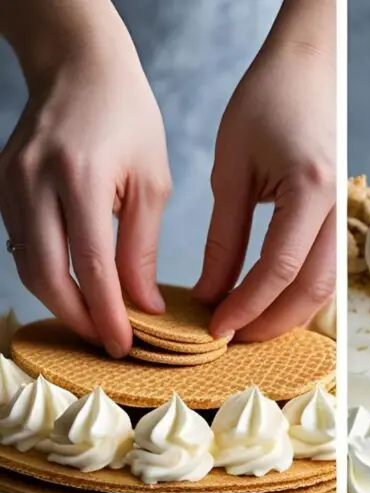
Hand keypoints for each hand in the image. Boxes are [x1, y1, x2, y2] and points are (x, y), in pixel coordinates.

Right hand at [0, 9, 170, 356]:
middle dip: (78, 319)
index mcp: (81, 177)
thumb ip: (143, 249)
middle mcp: (36, 180)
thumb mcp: (152, 183)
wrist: (78, 65)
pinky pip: (19, 244)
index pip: (91, 267)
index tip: (124, 346)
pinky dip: (46, 273)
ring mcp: (11, 181)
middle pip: (47, 276)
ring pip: (27, 265)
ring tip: (94, 320)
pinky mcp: (1, 184)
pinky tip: (73, 286)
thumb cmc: (126, 119)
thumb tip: (144, 307)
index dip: (107, 315)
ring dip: (60, 301)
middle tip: (106, 342)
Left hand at [194, 0, 335, 340]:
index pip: (279, 270)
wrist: (311, 65)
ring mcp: (347, 213)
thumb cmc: (268, 101)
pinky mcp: (343, 217)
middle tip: (232, 340)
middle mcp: (338, 207)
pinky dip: (299, 295)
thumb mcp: (232, 168)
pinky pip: (326, 270)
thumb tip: (210, 294)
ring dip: (287, 315)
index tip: (215, 327)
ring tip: (248, 328)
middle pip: (312, 292)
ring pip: (326, 288)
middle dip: (270, 324)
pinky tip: (270, 303)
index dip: (246, 306)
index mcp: (311, 190)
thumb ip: (223, 237)